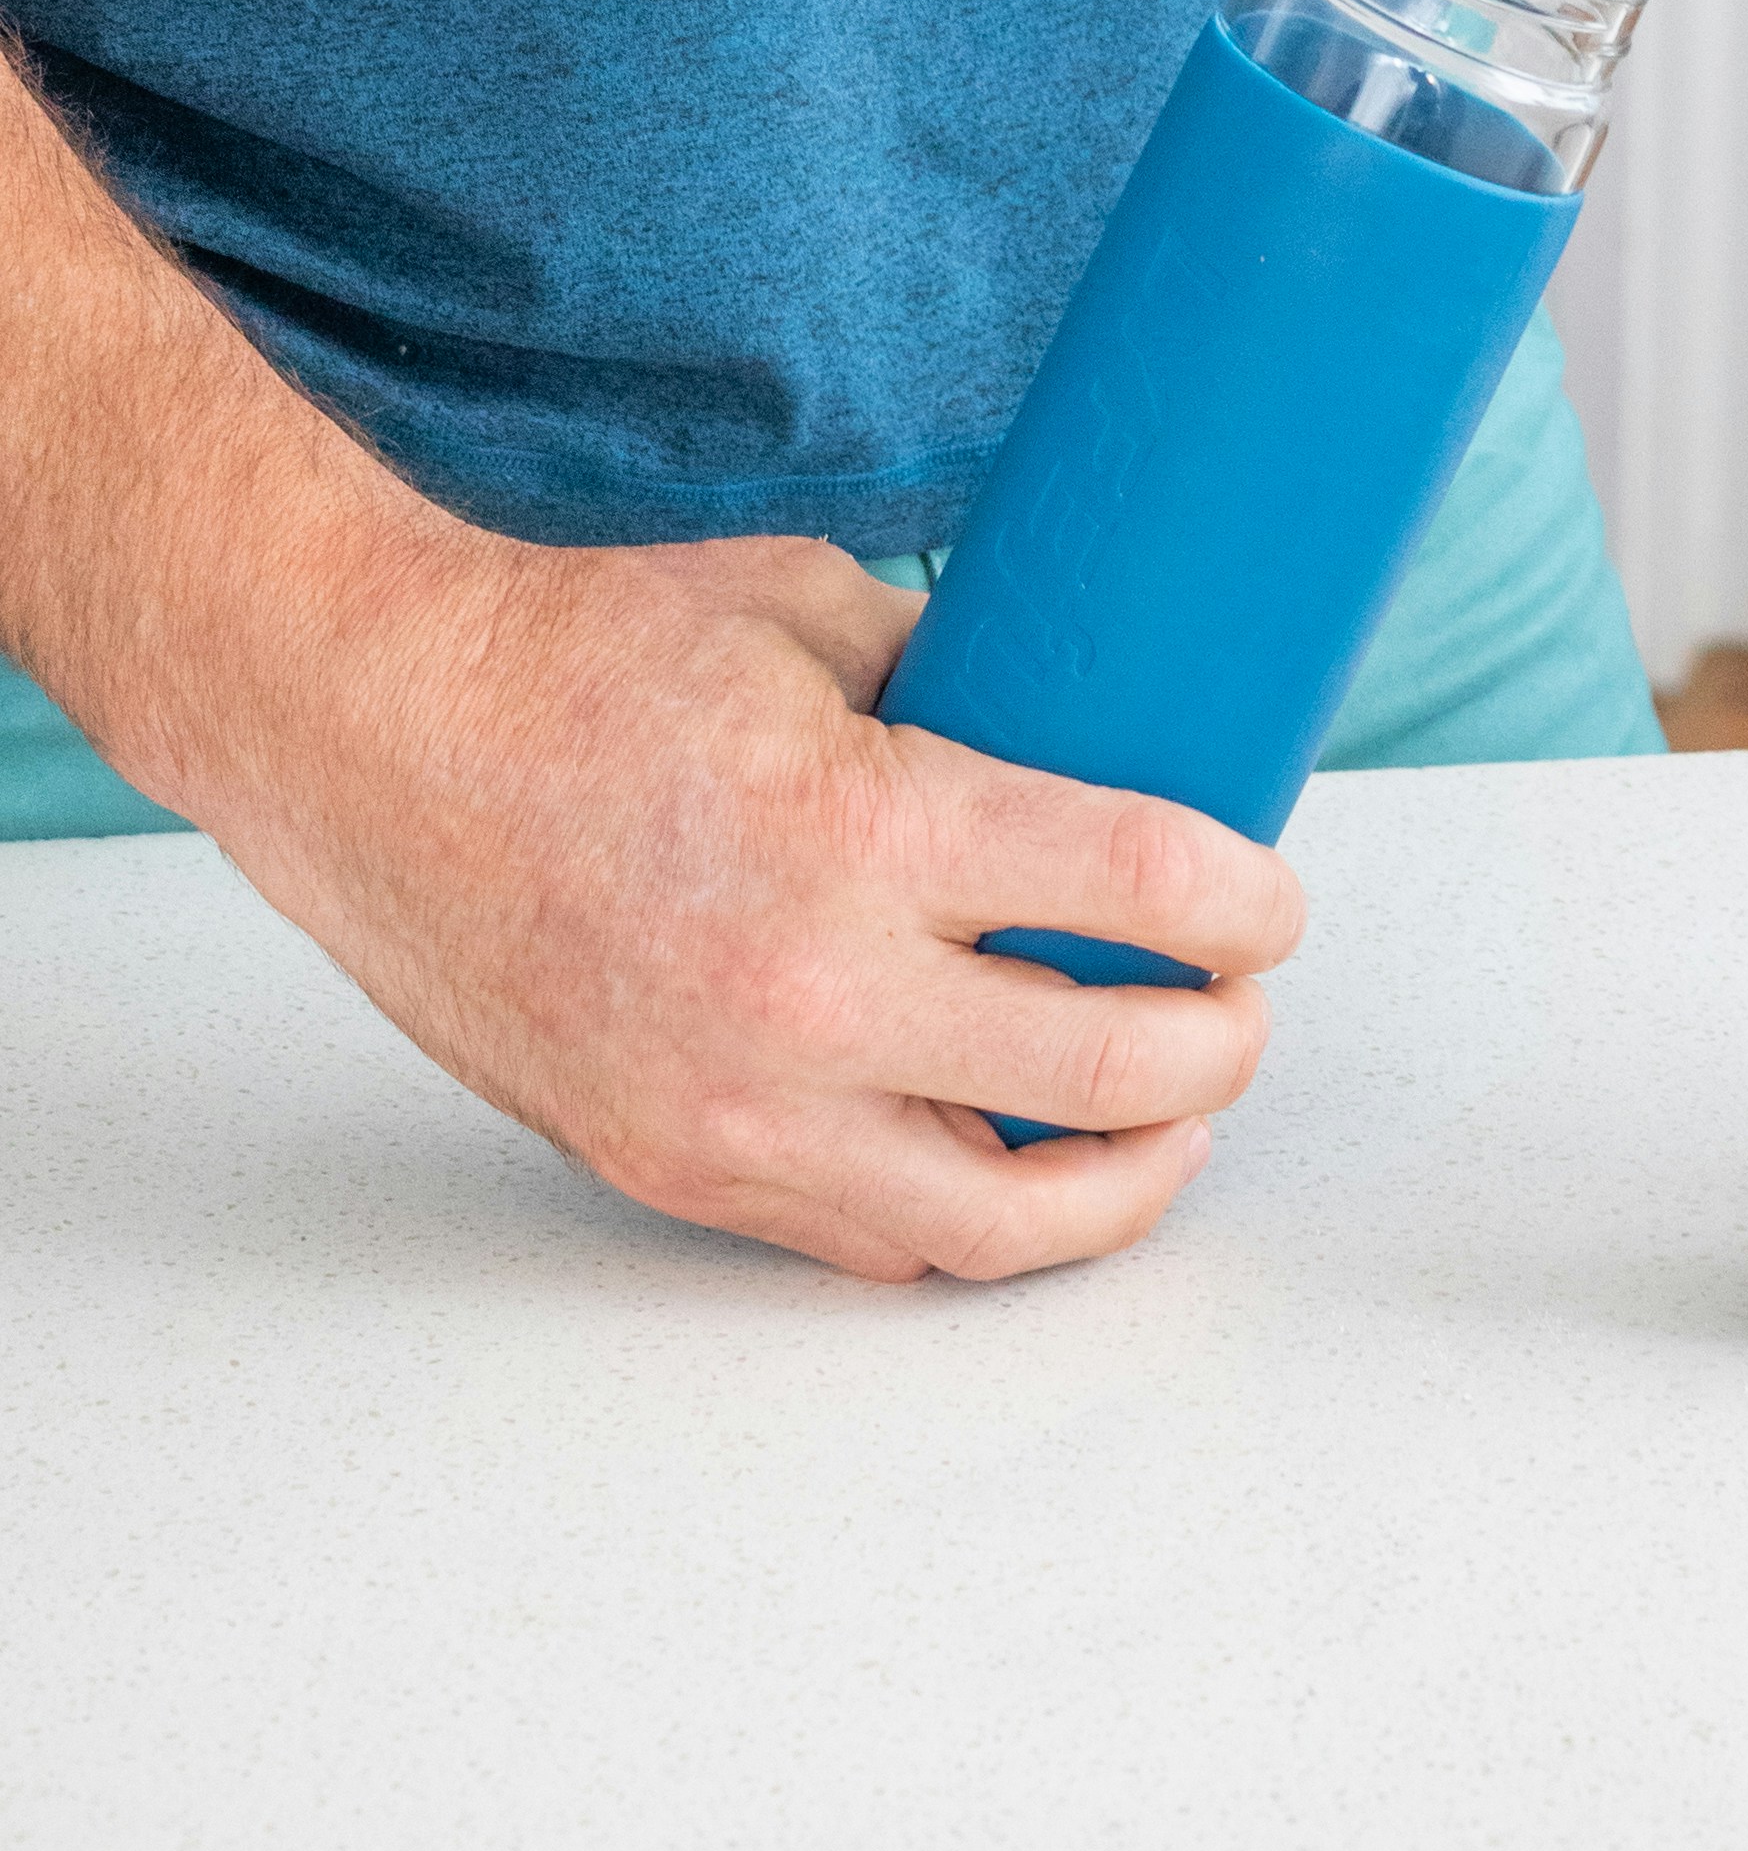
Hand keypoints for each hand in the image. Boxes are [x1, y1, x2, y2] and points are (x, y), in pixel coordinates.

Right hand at [214, 523, 1299, 1284]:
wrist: (372, 740)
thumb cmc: (582, 654)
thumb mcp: (811, 612)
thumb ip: (958, 684)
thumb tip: (1087, 736)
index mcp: (859, 827)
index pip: (1133, 893)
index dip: (1244, 902)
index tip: (1272, 901)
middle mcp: (807, 991)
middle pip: (1105, 1076)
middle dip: (1218, 1049)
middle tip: (1242, 1007)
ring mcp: (734, 1106)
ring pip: (996, 1220)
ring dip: (1122, 1180)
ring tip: (1171, 1124)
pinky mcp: (672, 1166)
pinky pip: (866, 1238)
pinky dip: (970, 1214)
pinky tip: (1020, 1161)